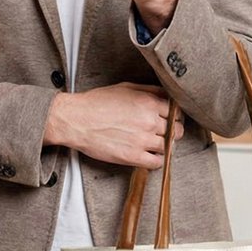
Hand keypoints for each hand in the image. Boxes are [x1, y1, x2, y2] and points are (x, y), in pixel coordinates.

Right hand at [44, 82, 182, 168]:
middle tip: (163, 132)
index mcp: (148, 103)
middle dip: (171, 131)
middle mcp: (149, 121)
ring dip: (164, 146)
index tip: (169, 119)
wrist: (75, 120)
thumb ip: (148, 90)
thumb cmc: (95, 103)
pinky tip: (149, 155)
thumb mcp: (124, 88)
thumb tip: (165, 94)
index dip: (173, 116)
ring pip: (168, 146)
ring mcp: (142, 140)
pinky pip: (157, 162)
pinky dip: (156, 160)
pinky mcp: (132, 156)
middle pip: (176, 130)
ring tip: (154, 144)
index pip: (175, 112)